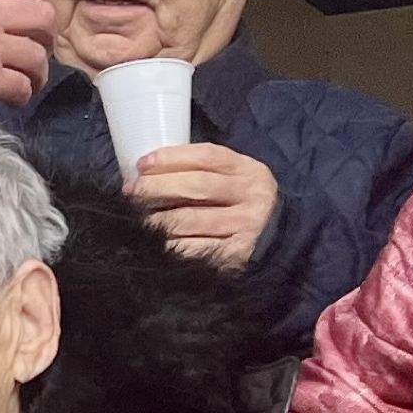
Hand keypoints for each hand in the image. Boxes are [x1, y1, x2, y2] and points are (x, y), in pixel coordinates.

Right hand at [0, 0, 56, 107]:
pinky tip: (13, 98)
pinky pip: (22, 86)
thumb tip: (2, 19)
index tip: (39, 16)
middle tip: (40, 50)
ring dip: (38, 72)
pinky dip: (23, 95)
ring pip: (37, 55)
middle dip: (47, 38)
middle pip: (42, 16)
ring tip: (28, 81)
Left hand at [127, 142, 279, 272]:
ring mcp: (246, 227)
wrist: (280, 242)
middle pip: (196, 187)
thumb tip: (150, 171)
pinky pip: (193, 248)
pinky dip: (169, 244)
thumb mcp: (236, 180)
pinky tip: (154, 241)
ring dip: (157, 218)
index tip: (142, 164)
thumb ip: (206, 172)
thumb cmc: (242, 205)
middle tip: (132, 191)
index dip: (171, 157)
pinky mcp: (236, 254)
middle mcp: (252, 196)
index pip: (207, 157)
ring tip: (137, 217)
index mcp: (250, 171)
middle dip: (157, 187)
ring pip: (190, 219)